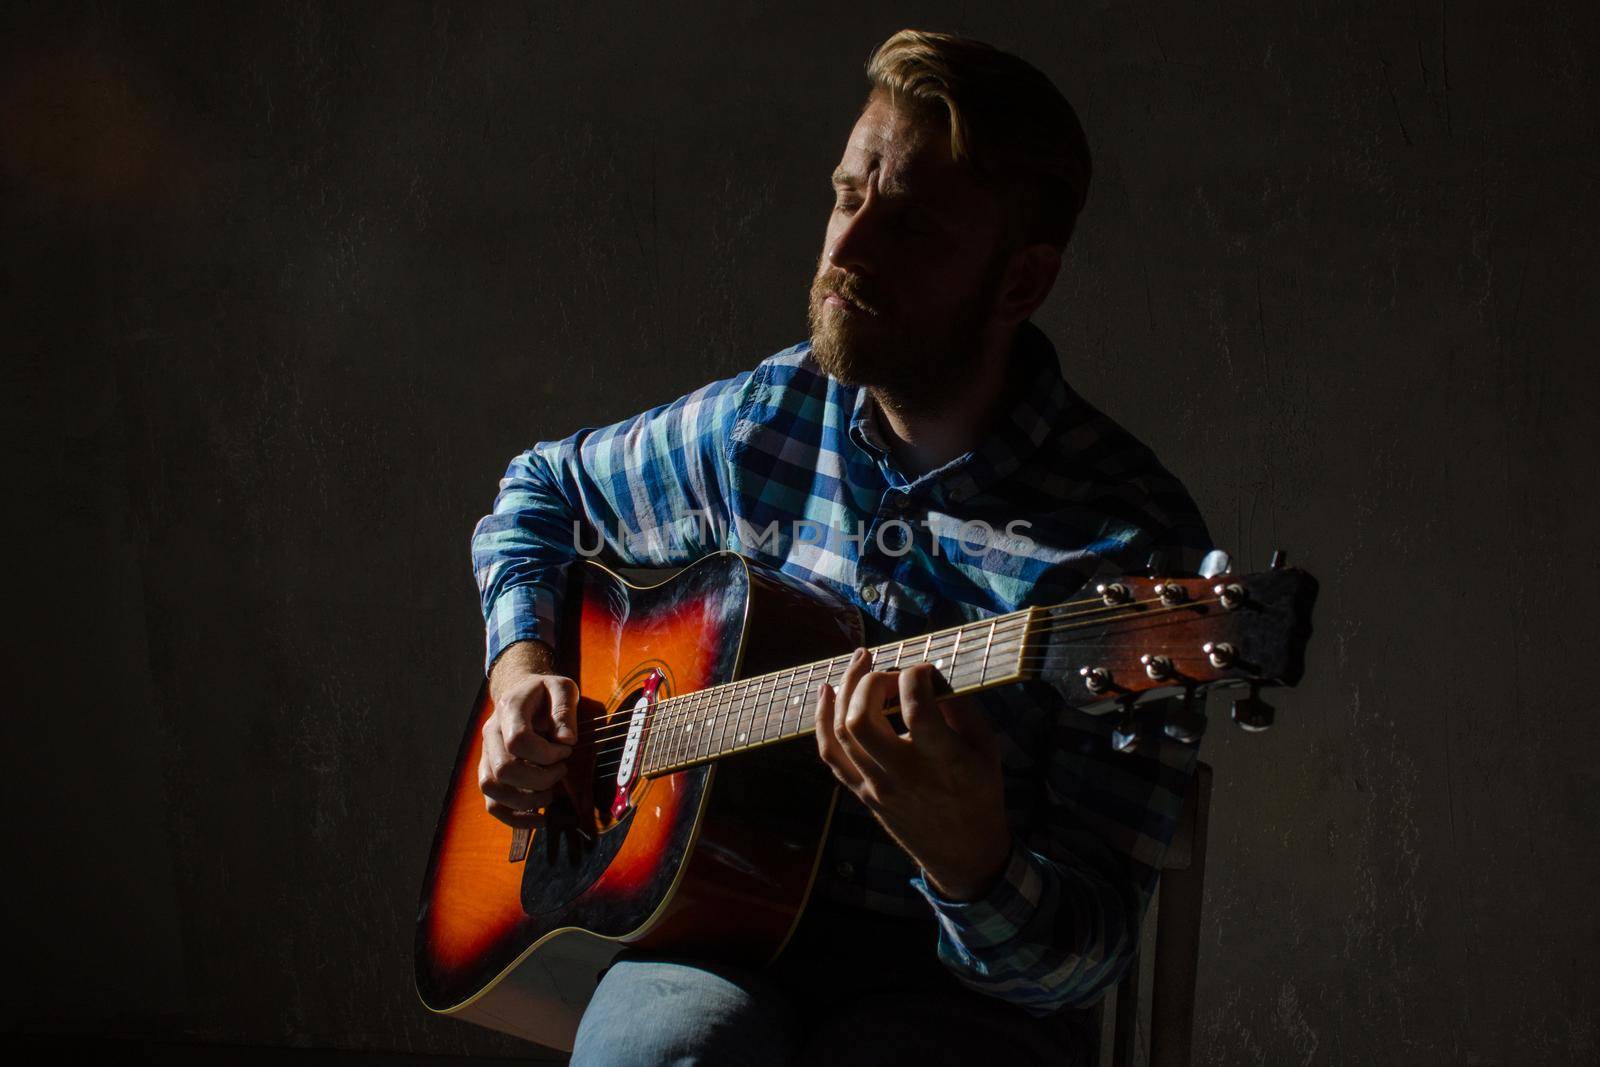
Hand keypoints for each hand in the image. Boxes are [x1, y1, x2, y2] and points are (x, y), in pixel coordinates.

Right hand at [479, 641, 578, 827]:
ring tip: (551, 793)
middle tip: (561, 772)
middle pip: (504, 769)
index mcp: (509, 709)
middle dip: (540, 779)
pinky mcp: (489, 772)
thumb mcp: (563, 688)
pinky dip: (515, 818)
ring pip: (492, 789)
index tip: (566, 751)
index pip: (518, 740)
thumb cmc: (545, 693)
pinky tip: (539, 818)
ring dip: (527, 800)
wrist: (521, 691)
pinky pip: (492, 803)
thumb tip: (566, 741)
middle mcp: (491, 733)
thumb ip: (565, 710)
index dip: (546, 754)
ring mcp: (486, 754)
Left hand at [814, 647, 1011, 901]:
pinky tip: (827, 692)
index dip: (916, 676)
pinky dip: (822, 720)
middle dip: (870, 681)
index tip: (924, 672)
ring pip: (840, 733)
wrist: (963, 852)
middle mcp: (904, 774)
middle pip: (862, 718)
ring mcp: (877, 787)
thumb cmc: (980, 792)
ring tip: (860, 663)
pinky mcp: (862, 793)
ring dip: (845, 690)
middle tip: (890, 673)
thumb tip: (928, 675)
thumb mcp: (986, 747)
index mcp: (943, 761)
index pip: (915, 707)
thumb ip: (959, 706)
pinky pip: (829, 754)